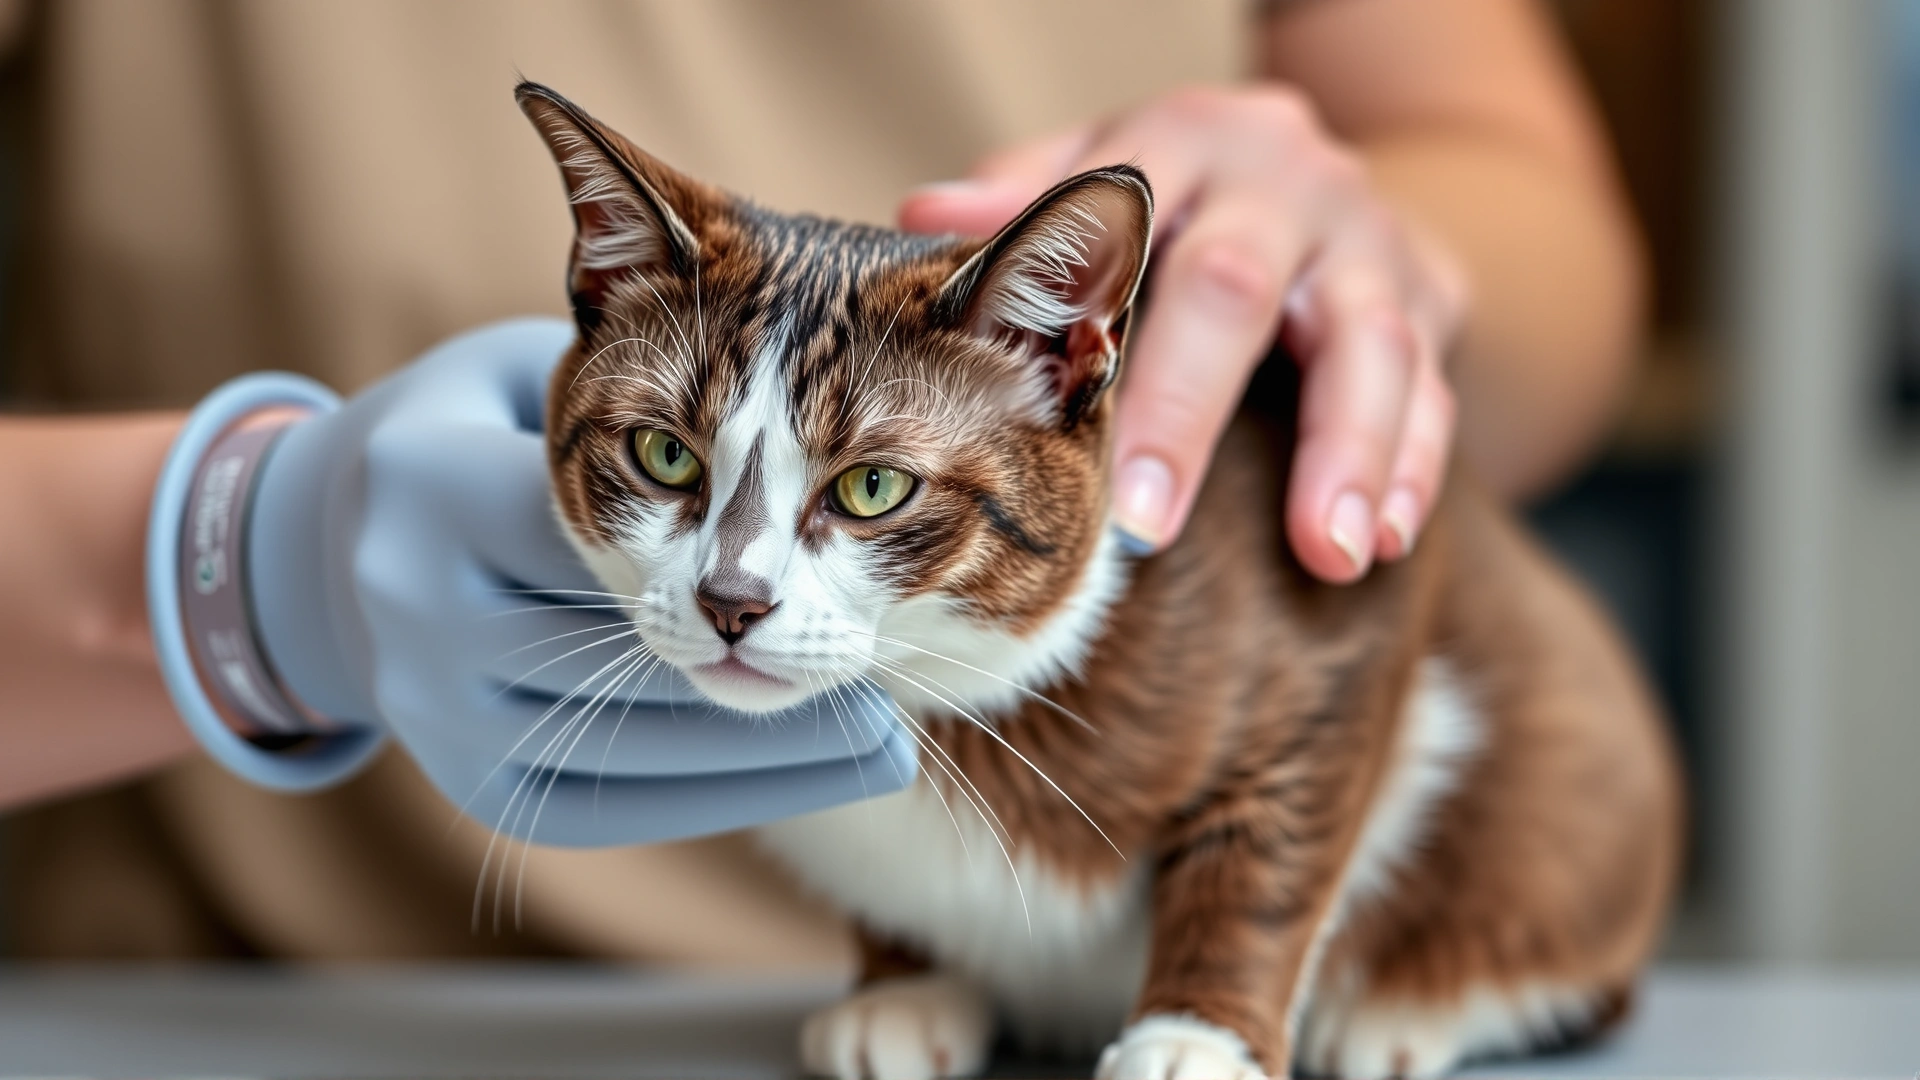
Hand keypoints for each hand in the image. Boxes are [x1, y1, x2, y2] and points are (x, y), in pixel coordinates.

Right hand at [165, 319, 912, 845]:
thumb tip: (805, 384)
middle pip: (633, 646)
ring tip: (882, 741)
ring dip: (772, 750)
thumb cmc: (474, 438)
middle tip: (894, 666)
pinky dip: (718, 796)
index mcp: (433, 484)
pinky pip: (614, 806)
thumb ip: (637, 386)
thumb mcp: (532, 376)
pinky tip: (809, 778)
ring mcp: (430, 707)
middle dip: (772, 661)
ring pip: (635, 736)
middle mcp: (413, 604)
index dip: (738, 551)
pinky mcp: (468, 784)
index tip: (851, 558)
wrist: (331, 546)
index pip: (612, 527)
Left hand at [901, 86, 1468, 582]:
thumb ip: (1029, 204)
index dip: (1076, 322)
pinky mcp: (1432, 295)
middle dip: (1188, 414)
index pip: (1123, 226)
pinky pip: (1435, 385)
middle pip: (1233, 289)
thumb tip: (925, 214)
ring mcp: (1367, 238)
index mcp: (1182, 144)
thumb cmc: (1181, 197)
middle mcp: (1282, 182)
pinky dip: (1414, 467)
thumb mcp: (1105, 175)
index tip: (1048, 433)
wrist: (1321, 172)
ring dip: (1350, 453)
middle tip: (1146, 531)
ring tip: (1329, 555)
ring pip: (1370, 340)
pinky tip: (1380, 543)